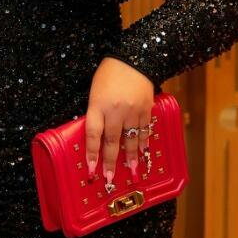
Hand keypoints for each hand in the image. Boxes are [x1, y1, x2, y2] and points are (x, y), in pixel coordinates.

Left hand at [83, 57, 154, 181]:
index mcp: (98, 105)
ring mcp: (132, 110)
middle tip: (110, 179)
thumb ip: (95, 113)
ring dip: (131, 157)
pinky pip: (145, 130)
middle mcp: (115, 110)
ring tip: (132, 172)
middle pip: (112, 141)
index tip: (91, 169)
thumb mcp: (94, 93)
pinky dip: (144, 142)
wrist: (133, 58)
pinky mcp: (146, 108)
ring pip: (131, 139)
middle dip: (111, 162)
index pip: (93, 134)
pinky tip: (144, 153)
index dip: (92, 153)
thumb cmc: (108, 75)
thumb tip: (97, 136)